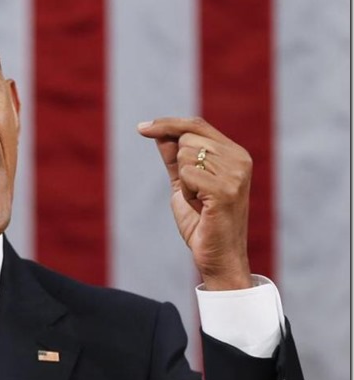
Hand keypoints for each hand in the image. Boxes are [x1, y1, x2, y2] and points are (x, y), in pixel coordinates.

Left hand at [137, 117, 252, 290]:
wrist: (217, 255)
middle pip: (186, 137)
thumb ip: (175, 157)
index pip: (196, 125)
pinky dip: (186, 192)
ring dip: (184, 181)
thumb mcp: (184, 183)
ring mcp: (235, 173)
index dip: (167, 123)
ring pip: (185, 155)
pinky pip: (186, 174)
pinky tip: (200, 206)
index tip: (141, 128)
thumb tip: (158, 131)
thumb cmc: (202, 221)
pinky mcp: (226, 189)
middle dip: (178, 164)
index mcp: (234, 153)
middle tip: (195, 192)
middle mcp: (240, 158)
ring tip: (200, 201)